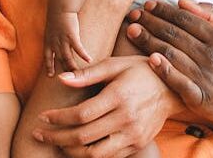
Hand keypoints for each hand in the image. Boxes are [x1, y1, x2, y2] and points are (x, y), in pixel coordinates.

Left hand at [32, 56, 179, 156]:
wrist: (172, 88)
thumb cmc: (140, 71)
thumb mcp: (115, 65)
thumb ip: (88, 73)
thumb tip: (62, 79)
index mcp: (119, 97)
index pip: (81, 115)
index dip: (58, 118)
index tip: (42, 116)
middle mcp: (127, 119)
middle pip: (83, 138)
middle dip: (56, 138)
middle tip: (39, 133)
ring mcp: (133, 135)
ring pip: (95, 155)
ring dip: (70, 152)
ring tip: (56, 143)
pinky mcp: (138, 145)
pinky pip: (109, 157)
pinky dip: (90, 155)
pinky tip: (77, 147)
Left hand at [45, 10, 92, 75]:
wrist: (60, 6)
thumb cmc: (56, 14)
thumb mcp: (51, 27)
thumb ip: (53, 34)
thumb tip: (55, 37)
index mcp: (48, 41)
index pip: (47, 58)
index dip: (48, 66)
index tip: (50, 75)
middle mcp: (54, 43)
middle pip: (60, 61)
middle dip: (64, 70)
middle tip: (70, 79)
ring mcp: (63, 41)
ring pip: (68, 58)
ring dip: (73, 67)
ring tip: (80, 74)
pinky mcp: (72, 36)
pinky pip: (78, 49)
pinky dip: (83, 55)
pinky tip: (89, 60)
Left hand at [127, 0, 212, 138]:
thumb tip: (183, 1)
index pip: (185, 19)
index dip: (164, 11)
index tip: (148, 5)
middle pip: (174, 34)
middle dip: (150, 22)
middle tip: (132, 14)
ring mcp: (206, 79)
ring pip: (171, 55)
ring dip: (148, 41)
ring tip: (132, 30)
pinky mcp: (201, 99)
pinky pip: (178, 83)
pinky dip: (163, 70)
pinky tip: (150, 59)